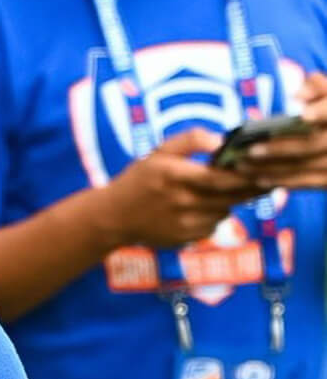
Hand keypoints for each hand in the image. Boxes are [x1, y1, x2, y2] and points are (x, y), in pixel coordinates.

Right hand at [102, 128, 270, 250]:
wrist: (114, 217)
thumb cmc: (140, 179)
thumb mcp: (158, 152)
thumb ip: (191, 140)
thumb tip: (222, 140)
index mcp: (174, 174)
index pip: (220, 176)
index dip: (245, 174)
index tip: (263, 168)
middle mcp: (181, 200)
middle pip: (231, 196)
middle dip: (250, 188)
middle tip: (265, 180)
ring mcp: (185, 222)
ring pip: (225, 211)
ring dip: (228, 201)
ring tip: (215, 192)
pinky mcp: (188, 238)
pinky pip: (214, 225)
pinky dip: (213, 215)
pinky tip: (197, 209)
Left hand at [231, 72, 326, 193]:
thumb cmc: (324, 106)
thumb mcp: (323, 93)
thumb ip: (314, 87)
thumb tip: (298, 96)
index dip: (320, 113)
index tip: (303, 116)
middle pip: (313, 145)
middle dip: (281, 149)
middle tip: (249, 150)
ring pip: (308, 166)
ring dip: (274, 168)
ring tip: (243, 166)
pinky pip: (310, 183)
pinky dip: (284, 181)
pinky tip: (259, 179)